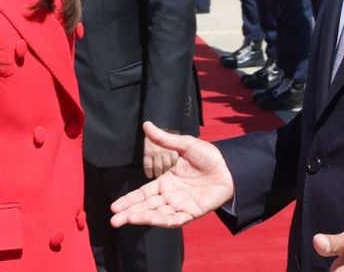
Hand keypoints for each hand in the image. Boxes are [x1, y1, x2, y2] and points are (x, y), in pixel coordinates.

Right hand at [110, 121, 234, 227]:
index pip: (143, 193)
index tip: (114, 206)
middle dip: (130, 213)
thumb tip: (146, 124)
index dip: (129, 200)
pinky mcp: (192, 212)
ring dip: (142, 217)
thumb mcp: (184, 145)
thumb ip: (165, 139)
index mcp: (166, 182)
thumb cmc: (209, 156)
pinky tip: (150, 220)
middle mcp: (170, 196)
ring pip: (157, 214)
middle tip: (114, 220)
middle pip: (146, 207)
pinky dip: (162, 220)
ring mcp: (180, 205)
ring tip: (127, 219)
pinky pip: (175, 219)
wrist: (230, 167)